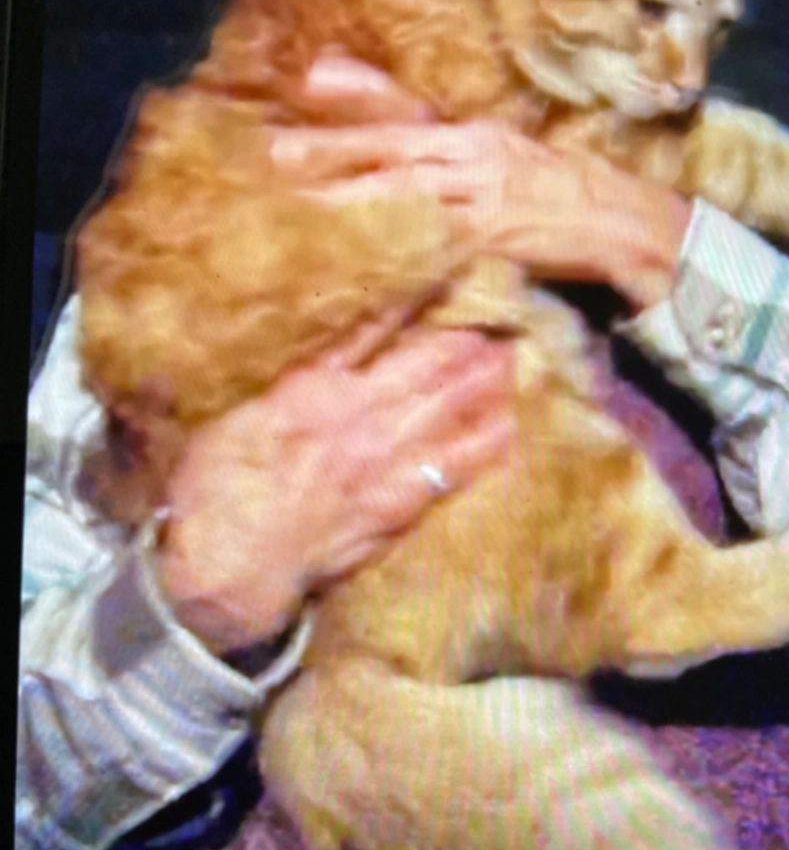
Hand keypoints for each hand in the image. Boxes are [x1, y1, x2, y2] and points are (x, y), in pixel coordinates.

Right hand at [157, 328, 514, 653]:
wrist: (232, 564)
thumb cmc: (216, 492)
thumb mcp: (236, 420)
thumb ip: (280, 390)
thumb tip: (301, 369)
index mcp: (311, 389)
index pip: (368, 333)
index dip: (408, 308)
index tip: (439, 285)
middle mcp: (356, 418)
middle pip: (422, 369)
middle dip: (461, 346)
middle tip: (496, 325)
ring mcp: (382, 462)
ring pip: (445, 411)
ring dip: (481, 385)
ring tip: (511, 362)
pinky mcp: (396, 507)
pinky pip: (450, 470)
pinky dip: (481, 446)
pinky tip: (507, 429)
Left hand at [277, 53, 691, 310]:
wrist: (615, 219)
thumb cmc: (555, 186)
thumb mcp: (498, 149)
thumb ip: (444, 141)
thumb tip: (394, 133)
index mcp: (470, 136)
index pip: (396, 127)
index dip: (342, 126)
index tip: (289, 125)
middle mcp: (470, 160)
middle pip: (389, 154)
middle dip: (332, 156)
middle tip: (274, 157)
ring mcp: (481, 200)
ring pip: (405, 199)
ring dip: (353, 205)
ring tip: (303, 215)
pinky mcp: (495, 240)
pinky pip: (438, 254)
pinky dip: (402, 267)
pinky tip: (368, 275)